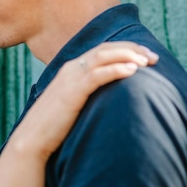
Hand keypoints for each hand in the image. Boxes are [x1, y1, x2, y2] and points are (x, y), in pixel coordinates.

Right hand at [6, 41, 158, 161]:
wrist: (32, 138)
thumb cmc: (54, 125)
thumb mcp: (72, 103)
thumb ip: (87, 93)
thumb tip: (108, 96)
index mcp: (72, 69)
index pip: (102, 50)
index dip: (126, 48)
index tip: (146, 55)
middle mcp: (71, 68)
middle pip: (106, 49)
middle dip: (132, 49)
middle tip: (154, 57)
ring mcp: (71, 78)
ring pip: (103, 57)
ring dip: (128, 56)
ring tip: (147, 62)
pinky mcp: (72, 92)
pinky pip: (97, 75)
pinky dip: (115, 69)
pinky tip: (132, 71)